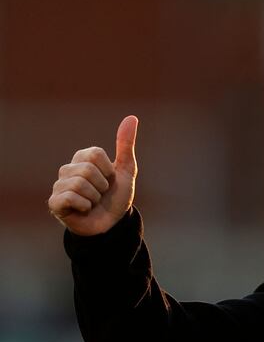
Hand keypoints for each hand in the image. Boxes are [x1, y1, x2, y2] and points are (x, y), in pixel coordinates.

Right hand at [48, 116, 138, 235]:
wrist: (113, 224)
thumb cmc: (116, 196)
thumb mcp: (126, 170)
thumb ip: (125, 144)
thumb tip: (131, 118)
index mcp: (82, 159)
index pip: (95, 154)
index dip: (109, 170)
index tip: (109, 180)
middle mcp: (68, 169)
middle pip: (88, 169)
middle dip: (102, 186)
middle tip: (101, 194)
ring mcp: (59, 186)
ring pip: (79, 184)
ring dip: (95, 197)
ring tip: (93, 202)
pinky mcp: (54, 203)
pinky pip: (69, 197)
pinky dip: (84, 206)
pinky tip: (84, 210)